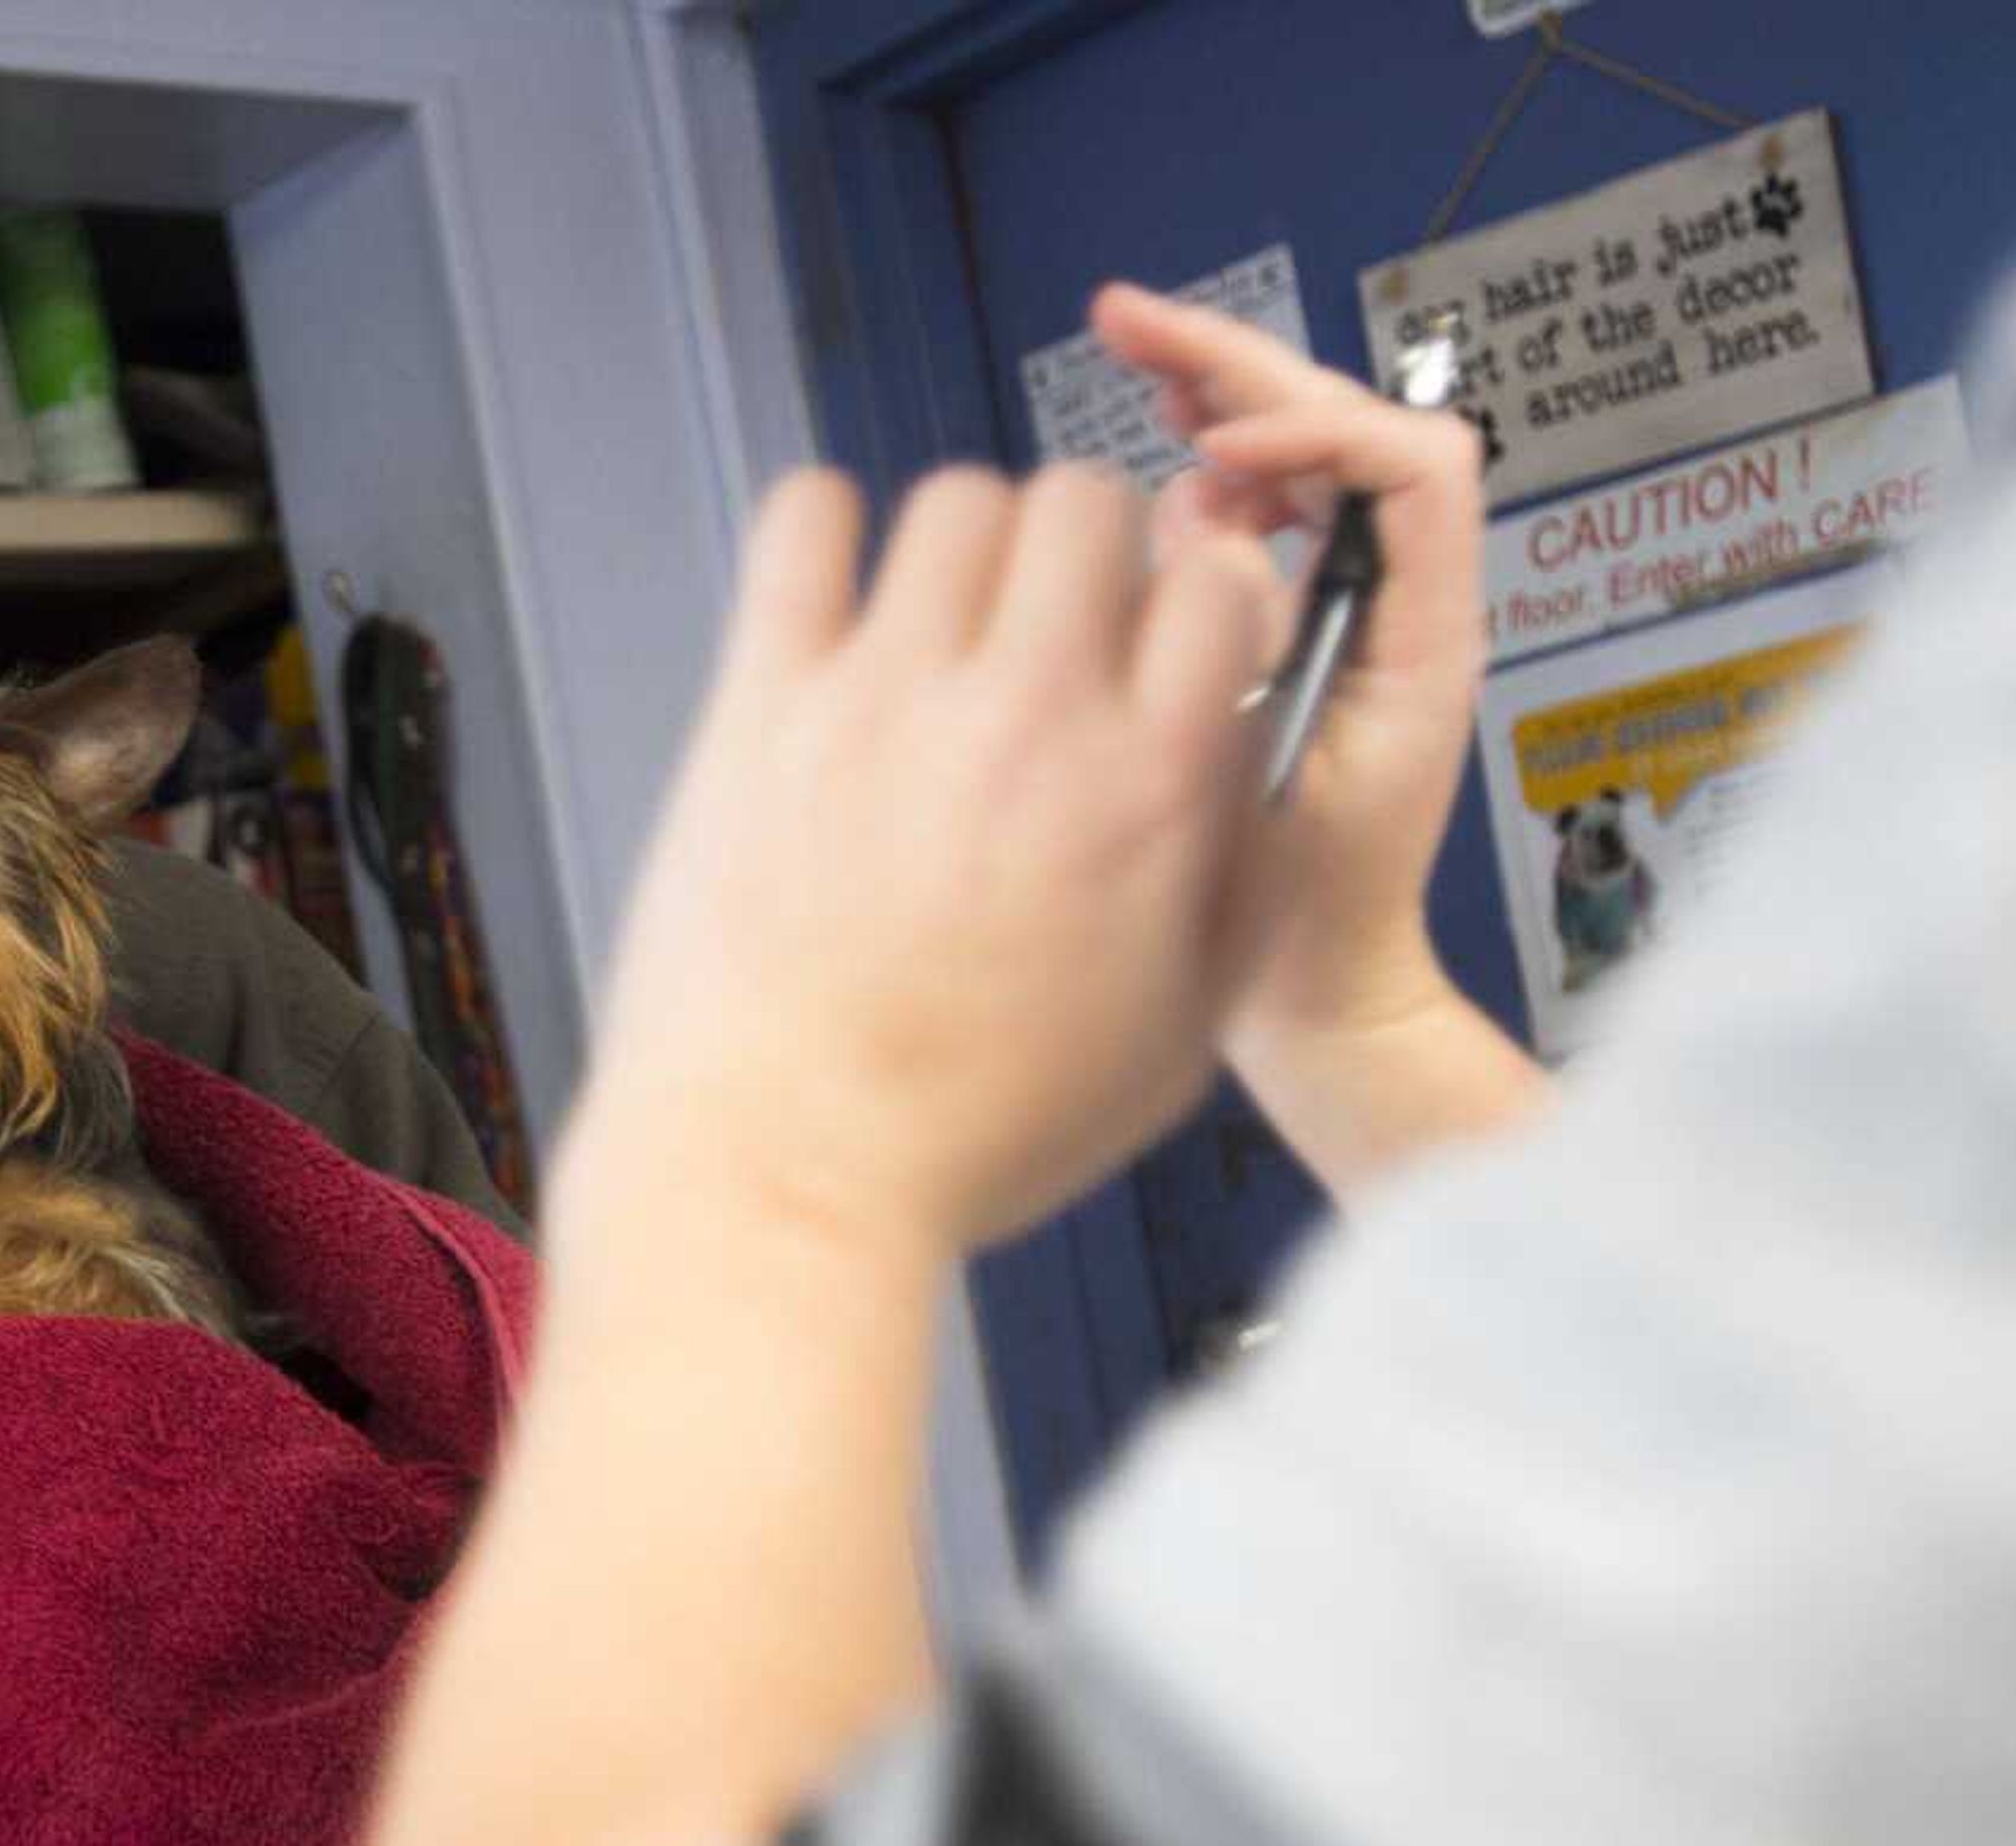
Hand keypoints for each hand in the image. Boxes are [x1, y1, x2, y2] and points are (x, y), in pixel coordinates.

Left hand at [575, 455, 1282, 1258]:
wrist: (786, 1177)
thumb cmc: (965, 1137)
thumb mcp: (1173, 1048)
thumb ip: (1230, 897)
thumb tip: (1250, 794)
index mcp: (1146, 795)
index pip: (1223, 582)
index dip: (1200, 597)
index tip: (1167, 634)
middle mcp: (1029, 723)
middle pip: (1089, 506)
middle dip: (1086, 550)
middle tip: (1051, 621)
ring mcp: (889, 701)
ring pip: (958, 499)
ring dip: (967, 546)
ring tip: (945, 623)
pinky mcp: (766, 706)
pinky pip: (804, 523)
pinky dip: (824, 530)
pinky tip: (834, 590)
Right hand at [1096, 281, 1492, 1050]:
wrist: (1321, 1001)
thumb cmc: (1299, 925)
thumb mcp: (1259, 791)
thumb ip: (1242, 650)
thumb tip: (1207, 516)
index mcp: (1427, 639)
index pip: (1410, 467)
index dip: (1312, 435)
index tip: (1212, 463)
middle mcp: (1410, 607)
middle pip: (1353, 433)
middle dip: (1242, 369)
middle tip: (1125, 321)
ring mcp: (1366, 614)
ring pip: (1314, 461)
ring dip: (1227, 397)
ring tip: (1133, 358)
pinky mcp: (1317, 632)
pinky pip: (1285, 516)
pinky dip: (1221, 466)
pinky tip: (1163, 457)